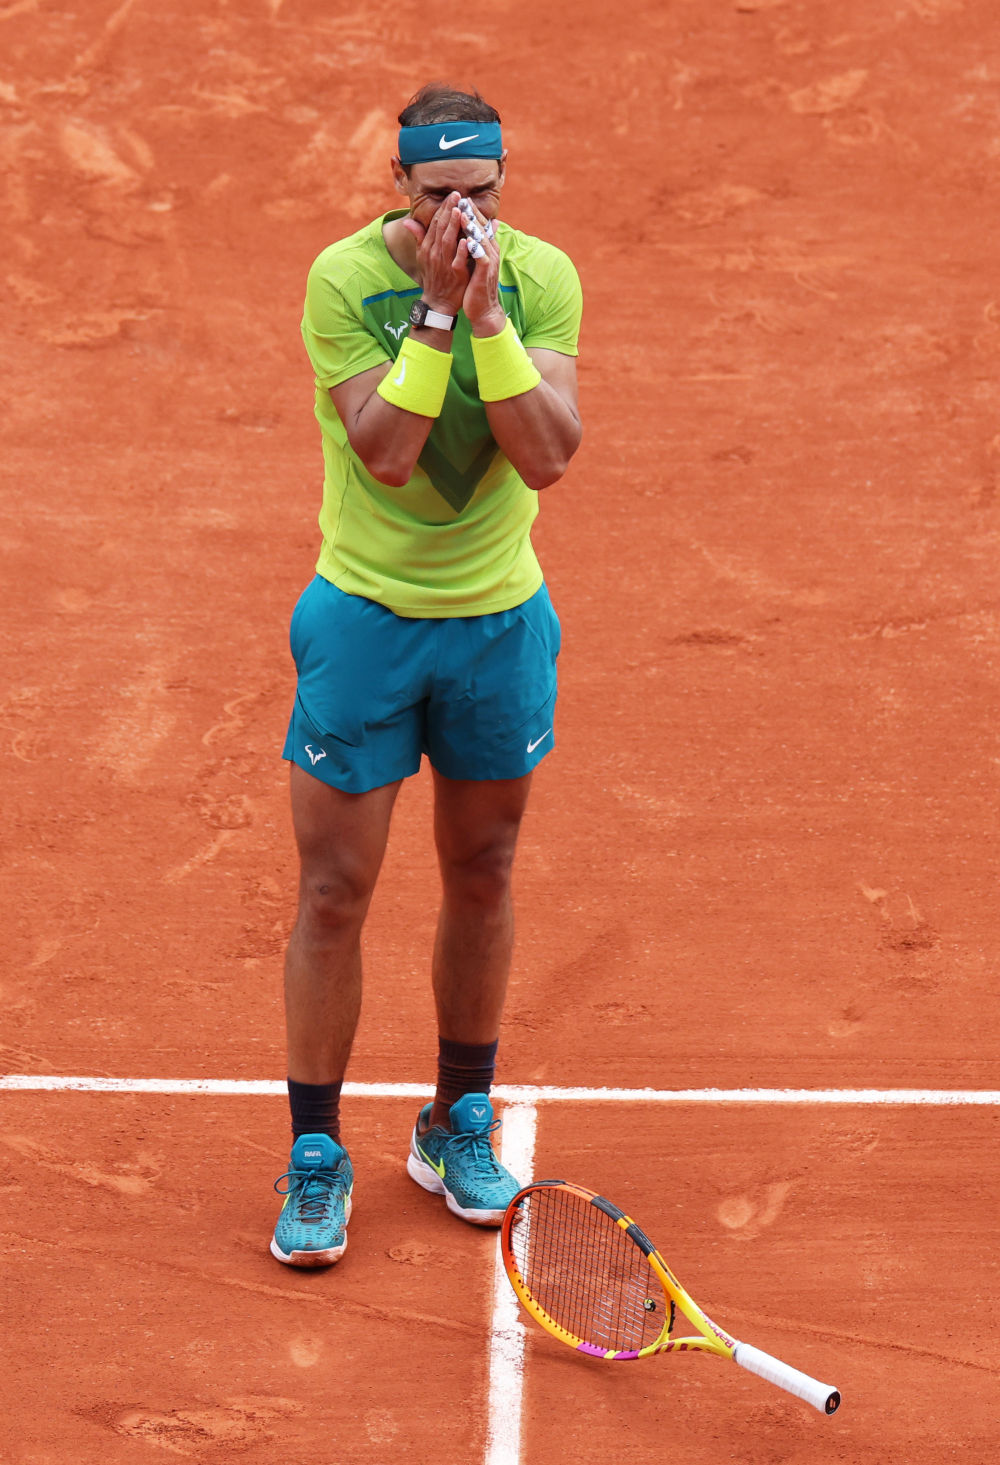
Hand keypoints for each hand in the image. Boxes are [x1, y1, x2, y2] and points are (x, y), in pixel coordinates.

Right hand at [401, 194, 468, 316]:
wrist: (438, 302)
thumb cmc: (433, 276)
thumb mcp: (422, 256)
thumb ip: (418, 237)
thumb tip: (408, 221)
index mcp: (428, 247)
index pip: (435, 223)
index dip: (443, 208)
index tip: (452, 195)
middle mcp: (434, 253)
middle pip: (441, 228)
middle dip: (449, 210)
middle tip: (457, 195)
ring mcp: (444, 263)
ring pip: (448, 241)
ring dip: (454, 225)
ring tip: (460, 210)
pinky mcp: (455, 274)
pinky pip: (458, 260)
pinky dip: (462, 250)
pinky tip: (467, 239)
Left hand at [458, 199, 505, 334]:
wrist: (483, 309)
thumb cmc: (476, 285)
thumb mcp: (474, 263)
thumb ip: (472, 246)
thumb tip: (468, 232)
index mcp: (487, 247)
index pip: (479, 225)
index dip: (471, 211)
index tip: (460, 198)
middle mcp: (490, 251)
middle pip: (481, 227)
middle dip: (472, 212)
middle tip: (461, 198)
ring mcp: (489, 261)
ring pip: (481, 239)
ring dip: (473, 225)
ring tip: (464, 212)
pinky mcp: (485, 273)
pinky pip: (481, 257)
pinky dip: (475, 247)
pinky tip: (467, 239)